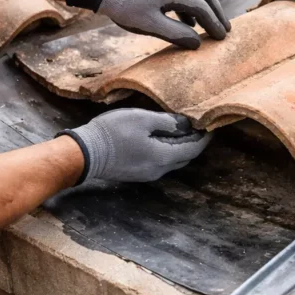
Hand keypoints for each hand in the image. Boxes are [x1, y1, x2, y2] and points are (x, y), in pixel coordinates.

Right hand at [61, 109, 211, 183]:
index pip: (193, 150)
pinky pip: (159, 163)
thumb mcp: (142, 119)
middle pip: (184, 158)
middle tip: (197, 126)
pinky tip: (161, 139)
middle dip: (193, 143)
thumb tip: (186, 124)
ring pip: (172, 161)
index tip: (210, 126)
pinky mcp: (136, 173)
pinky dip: (166, 151)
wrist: (84, 154)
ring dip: (179, 148)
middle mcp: (158, 171)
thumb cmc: (112, 133)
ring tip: (181, 130)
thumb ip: (167, 122)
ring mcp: (147, 174)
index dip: (204, 138)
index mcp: (163, 157)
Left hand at [98, 0, 230, 48]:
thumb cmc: (125, 8)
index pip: (202, 8)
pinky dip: (189, 4)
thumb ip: (176, 34)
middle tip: (225, 27)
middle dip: (216, 11)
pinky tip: (185, 18)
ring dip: (204, 6)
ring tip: (208, 24)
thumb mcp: (151, 25)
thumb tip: (197, 43)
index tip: (222, 38)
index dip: (214, 23)